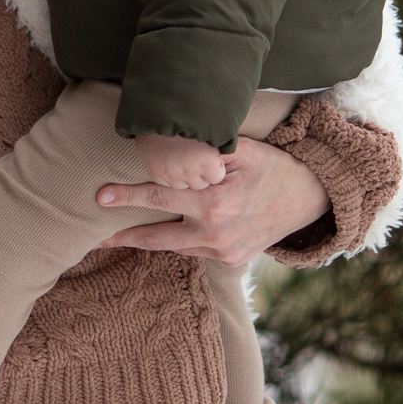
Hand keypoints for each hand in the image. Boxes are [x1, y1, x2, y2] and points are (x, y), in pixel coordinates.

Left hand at [95, 137, 331, 266]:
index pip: (159, 196)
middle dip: (122, 236)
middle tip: (91, 237)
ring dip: (146, 242)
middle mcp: (215, 232)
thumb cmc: (272, 167)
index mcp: (213, 203)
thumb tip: (169, 142)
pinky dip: (180, 241)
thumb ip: (204, 152)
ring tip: (114, 239)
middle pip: (156, 237)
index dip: (126, 196)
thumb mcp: (242, 150)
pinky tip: (164, 235)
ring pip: (174, 248)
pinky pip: (196, 250)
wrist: (310, 199)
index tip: (99, 197)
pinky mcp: (231, 260)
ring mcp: (223, 251)